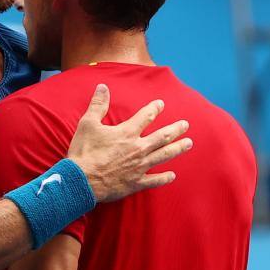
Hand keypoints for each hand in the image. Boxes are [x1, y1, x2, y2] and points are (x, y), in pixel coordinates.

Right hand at [67, 84, 191, 202]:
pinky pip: (155, 180)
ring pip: (164, 155)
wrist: (81, 180)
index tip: (161, 104)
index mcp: (127, 133)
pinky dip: (165, 178)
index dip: (154, 109)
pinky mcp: (136, 182)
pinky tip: (172, 175)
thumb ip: (98, 104)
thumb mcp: (88, 124)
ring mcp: (139, 167)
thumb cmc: (84, 152)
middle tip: (186, 124)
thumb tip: (103, 87)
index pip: (145, 117)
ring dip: (177, 148)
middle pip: (162, 136)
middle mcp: (138, 148)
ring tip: (188, 144)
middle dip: (175, 129)